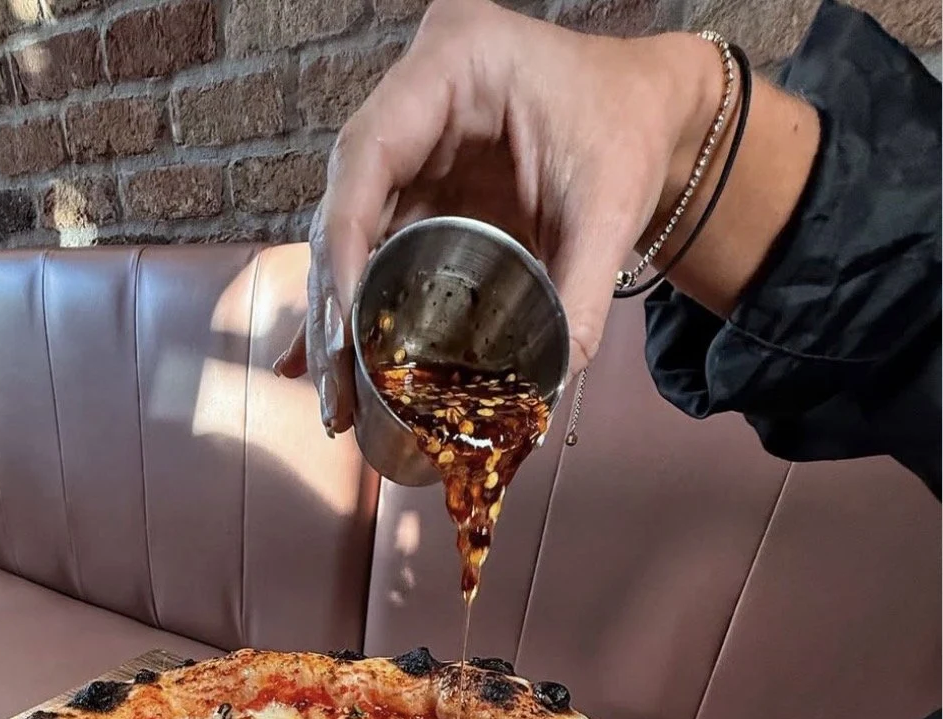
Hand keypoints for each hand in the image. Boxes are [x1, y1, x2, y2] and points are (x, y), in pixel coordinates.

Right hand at [276, 0, 722, 432]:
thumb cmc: (628, 133)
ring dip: (338, 323)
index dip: (344, 245)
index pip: (368, 155)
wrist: (647, 115)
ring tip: (338, 400)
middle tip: (335, 391)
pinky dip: (355, 311)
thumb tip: (537, 397)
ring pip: (347, 238)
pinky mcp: (412, 186)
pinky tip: (327, 366)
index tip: (345, 328)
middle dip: (335, 308)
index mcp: (454, 62)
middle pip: (343, 206)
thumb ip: (577, 298)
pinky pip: (371, 250)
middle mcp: (412, 99)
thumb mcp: (611, 211)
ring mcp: (406, 144)